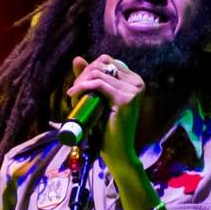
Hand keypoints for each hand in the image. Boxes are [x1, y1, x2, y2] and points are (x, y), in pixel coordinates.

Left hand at [66, 54, 144, 170]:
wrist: (117, 151)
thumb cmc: (106, 127)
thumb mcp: (96, 97)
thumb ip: (88, 78)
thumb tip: (77, 58)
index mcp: (133, 79)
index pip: (106, 60)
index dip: (88, 69)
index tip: (78, 85)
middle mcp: (137, 82)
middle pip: (101, 65)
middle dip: (83, 76)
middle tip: (73, 93)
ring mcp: (133, 90)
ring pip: (97, 74)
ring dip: (81, 83)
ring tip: (74, 97)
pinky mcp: (126, 99)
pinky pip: (98, 84)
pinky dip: (83, 87)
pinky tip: (74, 94)